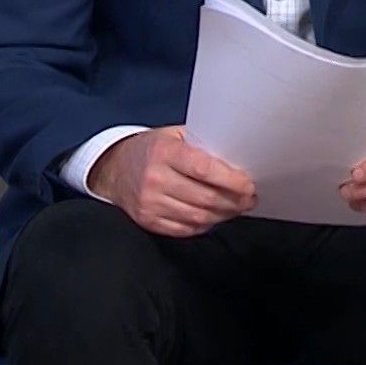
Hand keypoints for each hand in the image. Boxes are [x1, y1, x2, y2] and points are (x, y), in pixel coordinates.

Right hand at [87, 126, 256, 236]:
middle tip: (250, 198)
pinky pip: (186, 229)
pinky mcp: (148, 221)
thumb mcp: (174, 135)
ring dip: (224, 215)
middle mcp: (155, 179)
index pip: (204, 169)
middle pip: (205, 198)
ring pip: (199, 217)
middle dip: (234, 201)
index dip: (232, 180)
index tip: (249, 184)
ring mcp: (150, 203)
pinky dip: (205, 224)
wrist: (115, 169)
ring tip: (237, 207)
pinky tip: (215, 216)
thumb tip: (238, 159)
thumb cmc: (153, 149)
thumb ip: (202, 145)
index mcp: (164, 152)